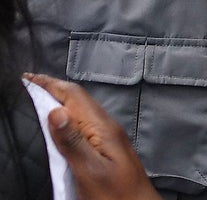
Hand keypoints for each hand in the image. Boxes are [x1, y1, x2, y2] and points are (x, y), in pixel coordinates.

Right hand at [24, 74, 157, 199]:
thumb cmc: (117, 195)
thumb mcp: (91, 171)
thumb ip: (74, 142)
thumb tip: (56, 111)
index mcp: (103, 127)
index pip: (75, 96)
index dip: (51, 84)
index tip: (29, 78)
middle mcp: (107, 127)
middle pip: (78, 99)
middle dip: (54, 88)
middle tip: (30, 84)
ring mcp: (108, 137)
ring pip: (81, 110)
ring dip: (61, 101)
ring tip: (41, 98)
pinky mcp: (106, 148)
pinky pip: (84, 123)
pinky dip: (68, 117)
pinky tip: (61, 123)